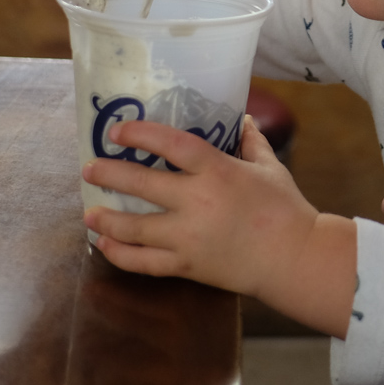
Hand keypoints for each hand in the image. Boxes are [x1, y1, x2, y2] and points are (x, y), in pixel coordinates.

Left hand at [82, 118, 355, 336]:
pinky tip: (105, 246)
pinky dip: (120, 254)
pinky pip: (144, 262)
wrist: (294, 259)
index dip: (141, 135)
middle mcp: (197, 201)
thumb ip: (252, 142)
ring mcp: (189, 236)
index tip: (118, 132)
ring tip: (89, 212)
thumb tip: (244, 119)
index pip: (171, 145)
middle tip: (89, 169)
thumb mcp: (270, 168)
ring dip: (106, 219)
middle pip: (142, 184)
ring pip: (135, 227)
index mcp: (218, 171)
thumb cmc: (286, 209)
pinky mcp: (187, 265)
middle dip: (109, 174)